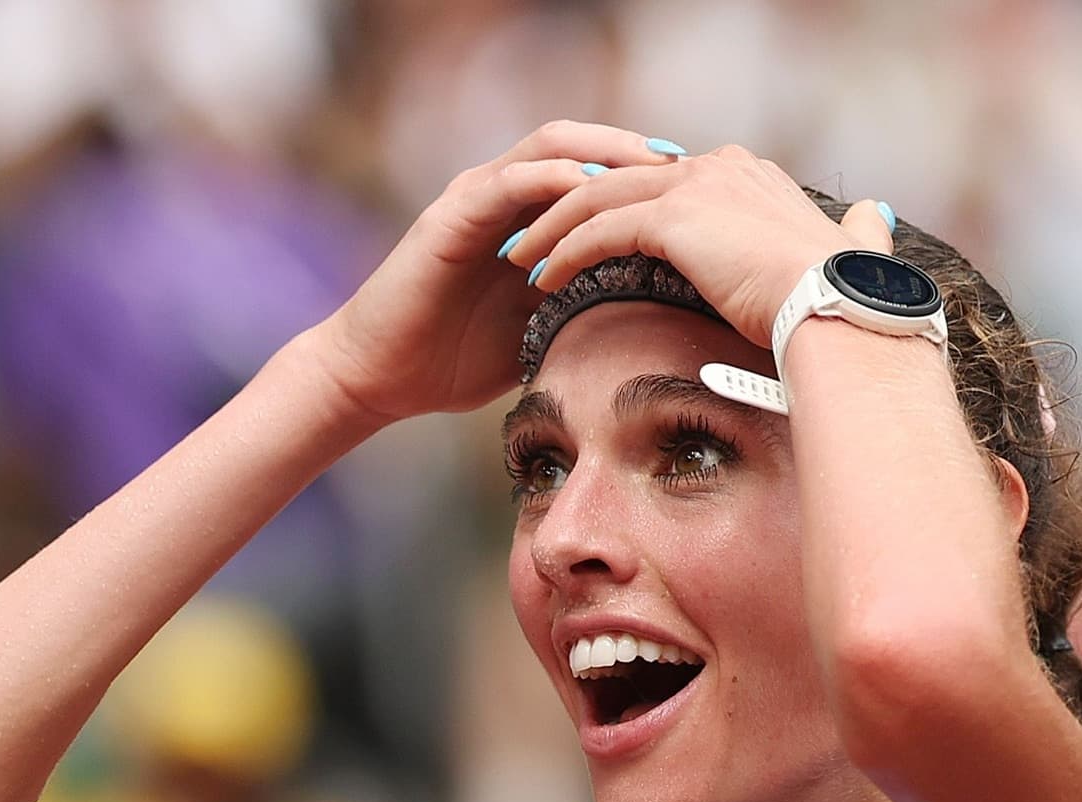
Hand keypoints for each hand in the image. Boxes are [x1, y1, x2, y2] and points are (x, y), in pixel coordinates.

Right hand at [311, 122, 684, 421]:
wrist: (383, 375)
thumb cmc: (456, 360)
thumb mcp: (542, 331)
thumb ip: (585, 310)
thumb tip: (655, 325)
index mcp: (526, 218)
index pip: (594, 174)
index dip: (645, 176)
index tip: (698, 191)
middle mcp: (503, 196)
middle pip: (581, 145)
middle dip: (636, 151)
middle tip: (688, 165)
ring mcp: (477, 199)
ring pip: (549, 148)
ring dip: (602, 151)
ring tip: (650, 166)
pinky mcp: (452, 216)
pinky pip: (508, 182)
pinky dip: (550, 180)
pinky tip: (587, 189)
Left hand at [500, 145, 896, 351]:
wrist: (841, 310)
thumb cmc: (845, 302)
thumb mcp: (853, 253)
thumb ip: (858, 230)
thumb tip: (874, 216)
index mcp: (750, 175)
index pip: (667, 182)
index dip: (625, 206)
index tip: (594, 234)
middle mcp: (720, 167)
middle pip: (624, 179)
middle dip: (572, 208)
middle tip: (535, 238)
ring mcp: (696, 186)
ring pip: (600, 198)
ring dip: (554, 228)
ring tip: (521, 258)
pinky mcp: (675, 217)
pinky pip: (600, 229)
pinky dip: (565, 251)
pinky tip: (540, 279)